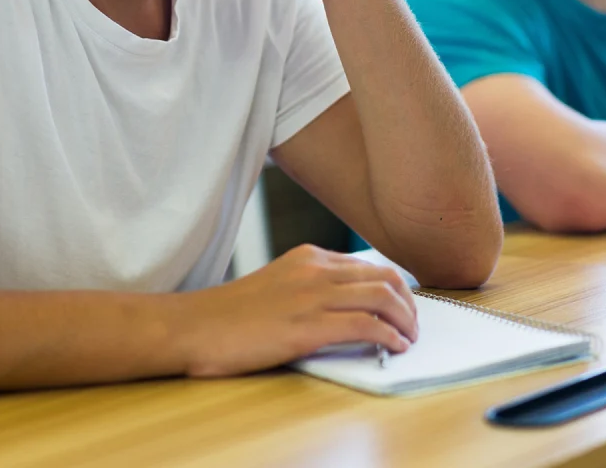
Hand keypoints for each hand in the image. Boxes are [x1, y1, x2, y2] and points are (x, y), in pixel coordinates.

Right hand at [180, 244, 417, 377]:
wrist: (193, 327)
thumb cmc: (229, 315)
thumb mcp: (277, 285)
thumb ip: (309, 288)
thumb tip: (346, 307)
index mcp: (308, 257)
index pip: (367, 265)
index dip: (394, 287)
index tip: (402, 307)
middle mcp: (316, 270)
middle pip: (384, 277)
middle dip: (408, 302)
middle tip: (412, 324)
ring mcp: (312, 296)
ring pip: (382, 297)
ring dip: (405, 320)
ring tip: (409, 338)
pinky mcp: (308, 326)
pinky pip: (365, 325)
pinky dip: (388, 336)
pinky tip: (392, 348)